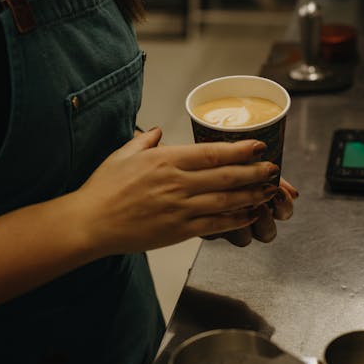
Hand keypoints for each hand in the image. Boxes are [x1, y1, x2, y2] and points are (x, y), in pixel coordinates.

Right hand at [75, 128, 279, 255]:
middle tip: (273, 167)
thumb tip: (158, 131)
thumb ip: (146, 141)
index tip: (258, 145)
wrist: (90, 223)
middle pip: (226, 176)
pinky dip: (235, 220)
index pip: (212, 152)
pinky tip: (250, 215)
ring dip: (252, 195)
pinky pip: (215, 226)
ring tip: (269, 190)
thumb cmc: (104, 188)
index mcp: (166, 161)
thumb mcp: (124, 154)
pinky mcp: (178, 231)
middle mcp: (177, 183)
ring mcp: (180, 209)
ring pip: (226, 201)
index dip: (240, 150)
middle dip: (254, 171)